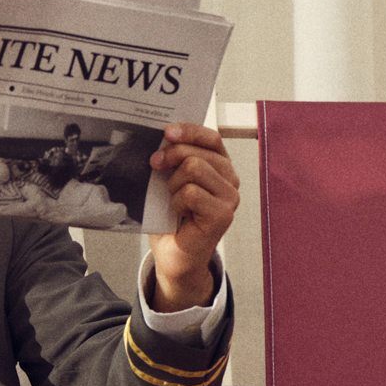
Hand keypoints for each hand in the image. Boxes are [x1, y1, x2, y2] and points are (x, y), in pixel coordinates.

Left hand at [145, 122, 237, 308]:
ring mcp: (230, 197)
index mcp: (220, 166)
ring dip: (174, 184)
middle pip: (198, 152)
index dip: (189, 131)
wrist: (173, 254)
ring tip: (174, 199)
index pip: (212, 138)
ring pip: (194, 168)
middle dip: (171, 156)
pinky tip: (180, 213)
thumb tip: (162, 138)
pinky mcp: (223, 215)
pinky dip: (177, 202)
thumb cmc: (171, 217)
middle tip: (155, 164)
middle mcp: (230, 180)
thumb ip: (174, 159)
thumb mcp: (170, 180)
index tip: (167, 132)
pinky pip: (192, 193)